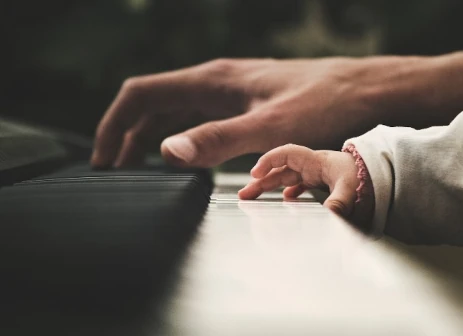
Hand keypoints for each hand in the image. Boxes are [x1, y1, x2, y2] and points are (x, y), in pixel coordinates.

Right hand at [91, 57, 396, 167]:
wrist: (363, 91)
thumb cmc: (325, 103)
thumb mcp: (270, 127)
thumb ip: (218, 139)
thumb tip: (167, 151)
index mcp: (210, 82)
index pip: (141, 95)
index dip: (113, 124)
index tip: (102, 159)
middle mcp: (213, 84)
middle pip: (151, 106)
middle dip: (126, 137)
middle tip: (115, 173)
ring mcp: (227, 95)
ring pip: (173, 115)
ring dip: (148, 140)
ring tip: (136, 170)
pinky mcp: (242, 107)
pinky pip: (196, 122)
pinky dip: (177, 141)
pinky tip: (180, 160)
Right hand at [238, 144, 373, 225]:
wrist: (381, 174)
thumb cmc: (366, 176)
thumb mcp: (352, 187)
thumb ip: (340, 201)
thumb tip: (329, 214)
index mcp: (316, 161)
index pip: (286, 154)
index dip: (268, 161)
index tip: (255, 174)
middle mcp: (312, 166)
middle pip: (280, 169)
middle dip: (260, 180)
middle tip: (244, 194)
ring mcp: (314, 173)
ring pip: (285, 177)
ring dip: (269, 186)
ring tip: (253, 197)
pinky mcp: (319, 182)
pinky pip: (296, 184)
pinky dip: (287, 191)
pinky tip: (282, 200)